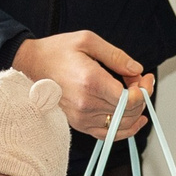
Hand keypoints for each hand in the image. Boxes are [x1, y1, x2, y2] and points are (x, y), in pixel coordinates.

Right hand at [12, 31, 152, 137]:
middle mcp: (86, 104)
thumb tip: (136, 69)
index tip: (145, 78)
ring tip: (135, 95)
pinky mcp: (78, 124)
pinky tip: (134, 120)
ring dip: (135, 110)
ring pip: (121, 124)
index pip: (130, 99)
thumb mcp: (88, 41)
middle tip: (140, 81)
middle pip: (128, 111)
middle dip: (142, 96)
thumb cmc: (55, 52)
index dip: (144, 90)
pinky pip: (108, 135)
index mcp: (91, 82)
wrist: (30, 65)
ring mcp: (81, 117)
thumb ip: (116, 56)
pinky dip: (125, 129)